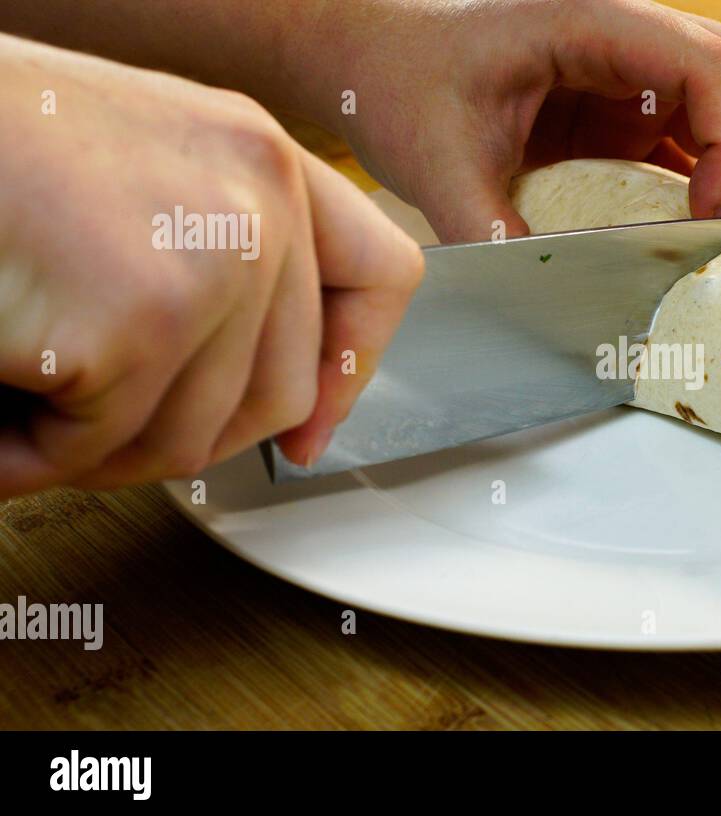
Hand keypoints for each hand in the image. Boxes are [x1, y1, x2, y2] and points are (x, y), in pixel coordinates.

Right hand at [0, 35, 422, 496]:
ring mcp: (212, 255)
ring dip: (96, 446)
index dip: (351, 367)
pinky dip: (31, 451)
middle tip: (88, 422)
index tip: (310, 430)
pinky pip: (103, 444)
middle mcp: (258, 196)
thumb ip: (226, 268)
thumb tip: (299, 415)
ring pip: (192, 436)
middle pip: (280, 391)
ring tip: (25, 388)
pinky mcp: (142, 313)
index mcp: (260, 158)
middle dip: (181, 436)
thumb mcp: (140, 186)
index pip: (383, 275)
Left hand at [291, 0, 720, 240]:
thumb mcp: (437, 162)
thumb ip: (492, 230)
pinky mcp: (631, 111)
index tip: (711, 209)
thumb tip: (548, 299)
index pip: (707, 63)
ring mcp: (637, 74)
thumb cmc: (402, 83)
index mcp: (590, 23)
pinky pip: (707, 137)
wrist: (377, 64)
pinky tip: (720, 230)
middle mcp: (630, 39)